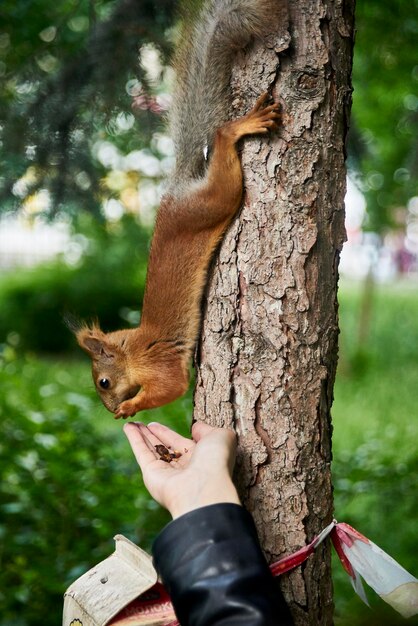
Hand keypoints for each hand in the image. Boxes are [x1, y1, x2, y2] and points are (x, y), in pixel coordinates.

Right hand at [123, 421, 240, 518]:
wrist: (204, 487)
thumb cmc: (216, 461)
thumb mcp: (220, 436)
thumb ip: (206, 429)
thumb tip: (195, 427)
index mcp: (199, 458)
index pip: (179, 443)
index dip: (167, 434)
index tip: (155, 424)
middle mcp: (181, 467)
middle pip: (163, 447)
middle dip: (152, 436)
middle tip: (141, 424)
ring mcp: (165, 472)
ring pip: (150, 449)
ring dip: (140, 435)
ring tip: (131, 423)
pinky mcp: (151, 474)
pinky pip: (141, 452)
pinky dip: (134, 439)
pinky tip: (128, 427)